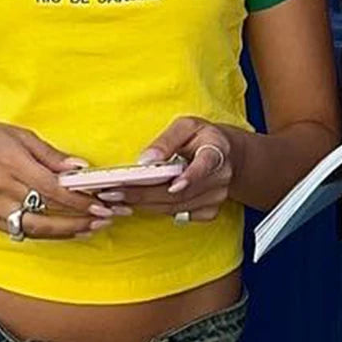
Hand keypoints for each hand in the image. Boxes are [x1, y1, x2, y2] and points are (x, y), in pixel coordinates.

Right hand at [0, 120, 117, 238]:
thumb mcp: (17, 134)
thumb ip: (49, 154)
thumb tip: (79, 167)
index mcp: (10, 162)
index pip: (51, 187)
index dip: (78, 198)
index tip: (102, 201)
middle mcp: (0, 188)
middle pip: (46, 211)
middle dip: (80, 218)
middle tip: (106, 217)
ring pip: (36, 228)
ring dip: (67, 231)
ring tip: (92, 227)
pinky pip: (22, 232)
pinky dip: (46, 233)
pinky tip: (66, 230)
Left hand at [100, 117, 238, 222]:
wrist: (225, 154)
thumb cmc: (200, 136)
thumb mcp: (186, 126)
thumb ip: (167, 141)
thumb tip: (146, 160)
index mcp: (217, 150)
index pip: (206, 164)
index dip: (191, 176)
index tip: (173, 184)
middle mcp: (220, 177)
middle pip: (182, 192)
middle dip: (146, 194)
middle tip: (117, 192)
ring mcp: (217, 197)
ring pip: (177, 207)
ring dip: (146, 204)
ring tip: (118, 198)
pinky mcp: (210, 210)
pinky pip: (180, 216)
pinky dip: (157, 211)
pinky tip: (138, 204)